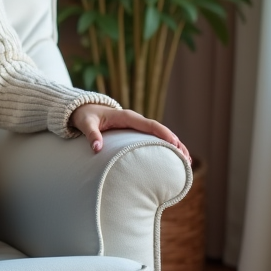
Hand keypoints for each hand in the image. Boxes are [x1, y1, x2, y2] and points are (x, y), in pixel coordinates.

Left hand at [68, 103, 190, 163]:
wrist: (83, 110)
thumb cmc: (85, 116)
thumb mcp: (86, 124)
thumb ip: (91, 135)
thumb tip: (96, 148)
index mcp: (126, 117)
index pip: (149, 124)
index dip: (162, 133)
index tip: (174, 143)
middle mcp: (135, 120)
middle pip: (160, 130)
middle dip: (175, 142)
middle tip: (186, 158)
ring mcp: (136, 126)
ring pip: (160, 134)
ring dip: (174, 145)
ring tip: (186, 161)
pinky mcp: (135, 132)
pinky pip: (153, 138)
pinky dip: (165, 146)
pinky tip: (174, 157)